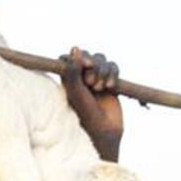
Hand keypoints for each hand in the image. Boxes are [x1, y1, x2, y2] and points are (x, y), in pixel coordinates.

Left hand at [60, 46, 122, 161]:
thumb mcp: (76, 93)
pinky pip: (113, 67)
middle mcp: (81, 77)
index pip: (68, 58)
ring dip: (103, 70)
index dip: (77, 57)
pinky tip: (110, 87)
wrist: (104, 132)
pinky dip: (113, 73)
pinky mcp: (111, 82)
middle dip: (93, 65)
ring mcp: (96, 78)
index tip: (85, 65)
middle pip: (87, 56)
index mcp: (67, 78)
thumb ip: (73, 72)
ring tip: (101, 88)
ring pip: (101, 60)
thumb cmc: (84, 115)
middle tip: (92, 83)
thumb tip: (74, 48)